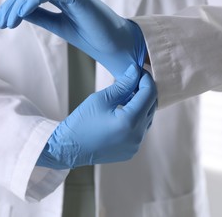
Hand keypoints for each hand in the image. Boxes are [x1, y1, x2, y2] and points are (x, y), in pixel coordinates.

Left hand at [0, 0, 146, 78]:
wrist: (112, 45)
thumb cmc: (89, 35)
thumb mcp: (58, 25)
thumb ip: (40, 16)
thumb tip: (18, 12)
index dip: (12, 4)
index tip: (1, 22)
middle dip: (10, 5)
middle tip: (1, 24)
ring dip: (17, 5)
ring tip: (8, 23)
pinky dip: (32, 2)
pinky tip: (21, 15)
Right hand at [36, 64, 156, 168]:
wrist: (69, 148)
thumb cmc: (82, 122)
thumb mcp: (101, 99)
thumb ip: (122, 85)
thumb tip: (135, 71)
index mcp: (130, 121)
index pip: (149, 94)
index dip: (146, 79)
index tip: (139, 71)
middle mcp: (137, 136)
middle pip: (152, 106)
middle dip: (145, 91)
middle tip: (134, 80)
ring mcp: (135, 145)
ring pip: (148, 118)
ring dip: (142, 105)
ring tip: (127, 95)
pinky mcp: (131, 150)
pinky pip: (141, 130)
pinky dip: (137, 118)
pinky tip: (124, 111)